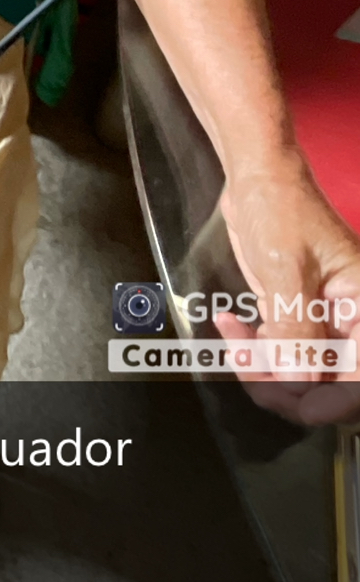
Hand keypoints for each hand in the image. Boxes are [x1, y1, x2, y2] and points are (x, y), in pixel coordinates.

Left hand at [217, 154, 359, 423]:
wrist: (257, 181)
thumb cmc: (281, 211)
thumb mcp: (287, 269)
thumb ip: (297, 328)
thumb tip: (301, 382)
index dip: (334, 400)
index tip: (296, 400)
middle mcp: (352, 321)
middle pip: (331, 384)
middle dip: (286, 386)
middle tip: (246, 364)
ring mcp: (324, 323)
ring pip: (301, 375)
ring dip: (264, 369)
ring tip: (234, 341)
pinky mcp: (297, 319)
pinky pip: (282, 355)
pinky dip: (255, 351)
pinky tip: (232, 325)